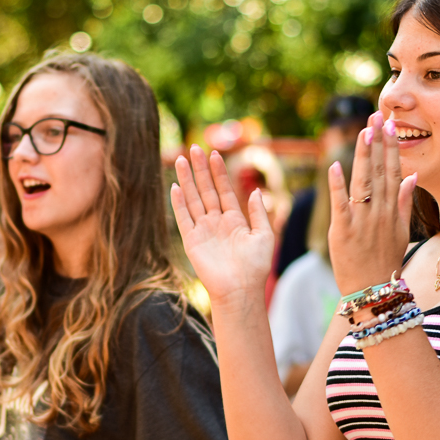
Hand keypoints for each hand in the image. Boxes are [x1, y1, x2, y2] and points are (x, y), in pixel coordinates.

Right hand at [170, 145, 275, 310]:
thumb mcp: (264, 236)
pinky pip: (183, 218)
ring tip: (181, 160)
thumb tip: (256, 192)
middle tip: (195, 148)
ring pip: (193, 199)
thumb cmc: (256, 267)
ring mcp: (203, 230)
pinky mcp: (192, 241)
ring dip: (187, 180)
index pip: (224, 190)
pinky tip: (175, 187)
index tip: (215, 153)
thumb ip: (259, 213)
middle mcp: (217, 222)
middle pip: (207, 190)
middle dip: (201, 170)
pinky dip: (179, 203)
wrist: (240, 290)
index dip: (219, 172)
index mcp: (235, 220)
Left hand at [326, 112, 416, 295]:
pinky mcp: (343, 232)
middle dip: (378, 142)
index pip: (393, 172)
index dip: (392, 147)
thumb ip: (405, 202)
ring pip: (363, 182)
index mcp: (392, 210)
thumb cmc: (384, 261)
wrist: (373, 291)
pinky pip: (340, 205)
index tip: (390, 125)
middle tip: (377, 116)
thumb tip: (412, 176)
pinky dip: (337, 186)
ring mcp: (362, 221)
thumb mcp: (401, 231)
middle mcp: (380, 212)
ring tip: (364, 131)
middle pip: (380, 171)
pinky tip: (335, 165)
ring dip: (363, 156)